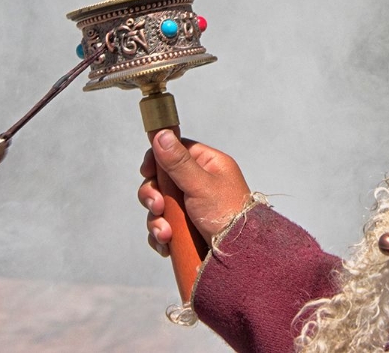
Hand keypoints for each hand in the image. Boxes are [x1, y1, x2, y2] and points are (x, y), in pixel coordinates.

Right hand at [138, 130, 251, 256]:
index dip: (156, 160)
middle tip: (158, 206)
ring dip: (156, 220)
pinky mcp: (186, 228)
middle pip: (161, 181)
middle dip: (153, 195)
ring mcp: (191, 208)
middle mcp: (198, 184)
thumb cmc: (229, 215)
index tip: (147, 171)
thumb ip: (178, 161)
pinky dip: (160, 235)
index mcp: (207, 166)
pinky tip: (166, 244)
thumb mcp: (201, 184)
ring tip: (165, 234)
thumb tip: (161, 133)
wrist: (242, 255)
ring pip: (159, 206)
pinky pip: (163, 226)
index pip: (174, 152)